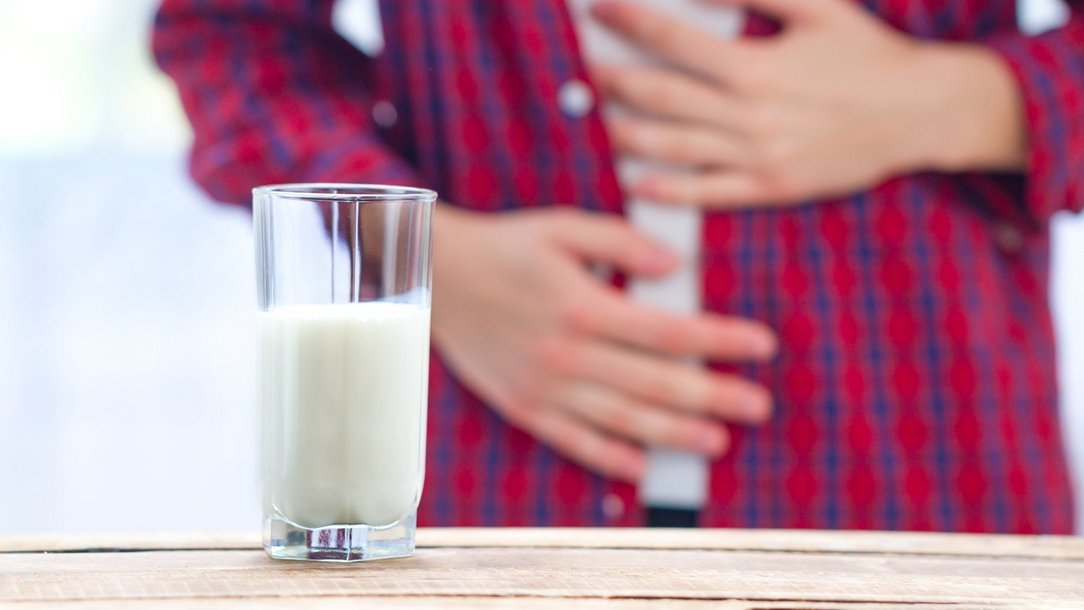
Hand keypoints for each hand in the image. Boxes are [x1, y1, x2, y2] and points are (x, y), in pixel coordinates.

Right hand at [431, 205, 776, 481]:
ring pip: (622, 418)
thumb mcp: (562, 227)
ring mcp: (546, 385)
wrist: (436, 277)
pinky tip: (640, 467)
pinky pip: (571, 438)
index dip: (721, 340)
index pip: (670, 332)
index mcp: (584, 305)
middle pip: (656, 382)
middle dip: (714, 396)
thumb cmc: (505, 246)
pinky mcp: (523, 404)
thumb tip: (675, 265)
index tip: (761, 346)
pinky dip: (607, 456)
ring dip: (673, 433)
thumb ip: (621, 243)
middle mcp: (569, 353)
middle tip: (759, 406)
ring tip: (717, 442)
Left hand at [590, 0, 1026, 207]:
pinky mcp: (768, 186)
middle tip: (575, 71)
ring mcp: (756, 155)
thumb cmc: (869, 57)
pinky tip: (636, 182)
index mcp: (755, 66)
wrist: (921, 114)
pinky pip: (707, 193)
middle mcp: (747, 114)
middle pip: (659, 96)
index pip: (673, 39)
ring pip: (672, 147)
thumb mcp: (821, 9)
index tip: (595, 9)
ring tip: (591, 122)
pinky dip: (668, 189)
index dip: (628, 21)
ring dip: (624, 134)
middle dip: (610, 79)